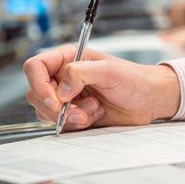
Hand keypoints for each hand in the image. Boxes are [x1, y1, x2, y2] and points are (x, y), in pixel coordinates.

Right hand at [24, 46, 180, 130]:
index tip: (56, 101)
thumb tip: (62, 89)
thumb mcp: (109, 70)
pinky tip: (96, 115)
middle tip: (80, 111)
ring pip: (46, 112)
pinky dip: (77, 125)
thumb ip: (81, 73)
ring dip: (70, 117)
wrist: (149, 100)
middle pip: (36, 94)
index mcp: (67, 59)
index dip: (39, 85)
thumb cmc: (134, 79)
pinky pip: (62, 125)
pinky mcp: (74, 115)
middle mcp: (64, 78)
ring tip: (94, 109)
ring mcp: (68, 98)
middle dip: (56, 108)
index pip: (35, 68)